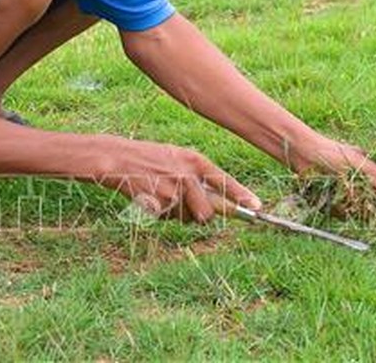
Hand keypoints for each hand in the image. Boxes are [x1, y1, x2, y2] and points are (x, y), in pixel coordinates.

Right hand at [99, 137, 261, 222]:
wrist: (118, 158)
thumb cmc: (151, 160)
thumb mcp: (179, 160)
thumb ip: (199, 180)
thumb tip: (220, 206)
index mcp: (195, 160)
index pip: (225, 181)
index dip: (242, 197)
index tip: (257, 208)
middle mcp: (187, 174)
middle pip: (208, 212)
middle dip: (200, 216)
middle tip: (184, 206)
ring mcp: (172, 189)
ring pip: (186, 218)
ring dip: (177, 215)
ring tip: (162, 196)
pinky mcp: (157, 202)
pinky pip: (166, 218)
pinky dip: (159, 214)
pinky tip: (149, 197)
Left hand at [287, 133, 375, 211]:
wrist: (302, 154)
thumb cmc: (330, 150)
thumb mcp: (355, 159)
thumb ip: (375, 174)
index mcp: (374, 172)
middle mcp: (365, 185)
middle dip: (372, 207)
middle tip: (357, 198)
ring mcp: (351, 194)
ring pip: (361, 212)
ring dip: (351, 206)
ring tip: (337, 189)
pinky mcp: (337, 202)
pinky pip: (344, 214)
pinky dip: (338, 208)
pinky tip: (328, 195)